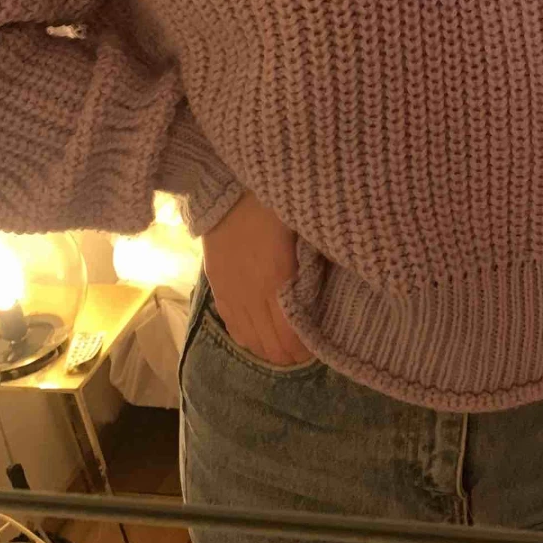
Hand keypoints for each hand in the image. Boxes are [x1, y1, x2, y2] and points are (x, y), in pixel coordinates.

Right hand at [201, 191, 313, 365]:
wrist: (227, 188)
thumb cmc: (274, 204)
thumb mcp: (303, 233)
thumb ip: (313, 266)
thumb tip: (327, 291)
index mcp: (277, 281)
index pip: (290, 335)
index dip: (304, 349)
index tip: (318, 350)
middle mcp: (252, 295)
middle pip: (270, 344)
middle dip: (289, 355)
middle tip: (305, 353)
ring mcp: (231, 293)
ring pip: (249, 339)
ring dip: (268, 349)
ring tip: (284, 350)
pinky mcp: (216, 286)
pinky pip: (231, 324)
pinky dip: (247, 337)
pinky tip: (257, 339)